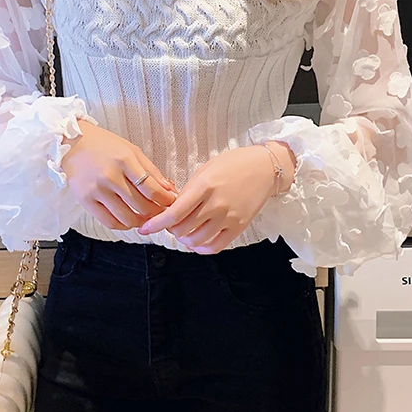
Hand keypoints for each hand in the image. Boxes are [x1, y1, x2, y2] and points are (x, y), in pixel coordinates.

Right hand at [61, 120, 178, 230]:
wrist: (71, 143)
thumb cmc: (104, 145)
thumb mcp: (131, 150)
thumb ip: (151, 171)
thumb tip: (169, 190)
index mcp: (125, 160)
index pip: (152, 189)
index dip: (165, 200)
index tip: (170, 203)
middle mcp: (110, 176)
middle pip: (142, 206)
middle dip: (156, 212)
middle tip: (160, 212)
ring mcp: (97, 190)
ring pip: (127, 218)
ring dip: (141, 222)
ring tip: (145, 217)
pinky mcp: (85, 200)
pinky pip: (109, 222)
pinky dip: (123, 225)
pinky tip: (129, 220)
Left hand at [136, 142, 295, 253]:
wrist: (265, 168)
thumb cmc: (234, 164)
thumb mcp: (206, 169)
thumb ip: (189, 190)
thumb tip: (172, 208)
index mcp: (205, 186)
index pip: (175, 213)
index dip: (156, 224)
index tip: (145, 229)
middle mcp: (216, 204)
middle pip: (183, 229)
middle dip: (170, 229)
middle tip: (170, 224)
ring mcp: (229, 217)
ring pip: (196, 240)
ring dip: (184, 239)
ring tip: (184, 232)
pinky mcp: (239, 226)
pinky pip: (215, 246)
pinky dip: (201, 248)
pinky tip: (197, 241)